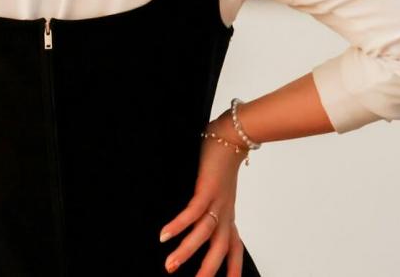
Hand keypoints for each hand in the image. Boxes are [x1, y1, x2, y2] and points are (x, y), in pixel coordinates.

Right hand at [158, 114, 247, 274]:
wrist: (232, 136)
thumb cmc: (221, 160)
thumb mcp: (218, 189)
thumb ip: (208, 204)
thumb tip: (194, 215)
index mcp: (228, 215)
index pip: (234, 248)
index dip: (233, 268)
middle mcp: (225, 212)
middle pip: (220, 249)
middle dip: (208, 270)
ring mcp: (216, 201)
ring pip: (203, 234)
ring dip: (186, 251)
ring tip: (169, 266)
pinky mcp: (206, 189)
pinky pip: (192, 212)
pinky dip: (178, 225)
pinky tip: (164, 235)